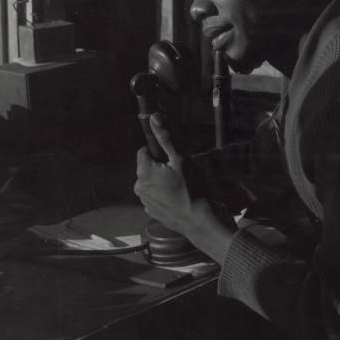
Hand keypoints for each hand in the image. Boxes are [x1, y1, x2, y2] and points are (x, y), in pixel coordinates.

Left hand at [133, 114, 235, 263]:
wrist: (200, 222)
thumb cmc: (192, 189)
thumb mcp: (181, 159)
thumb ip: (166, 138)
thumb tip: (154, 117)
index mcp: (143, 172)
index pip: (144, 151)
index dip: (159, 151)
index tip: (173, 158)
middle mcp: (139, 187)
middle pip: (148, 166)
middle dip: (161, 166)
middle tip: (180, 172)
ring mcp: (145, 201)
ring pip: (152, 181)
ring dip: (163, 180)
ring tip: (181, 186)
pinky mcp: (152, 212)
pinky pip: (156, 195)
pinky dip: (165, 193)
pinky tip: (179, 197)